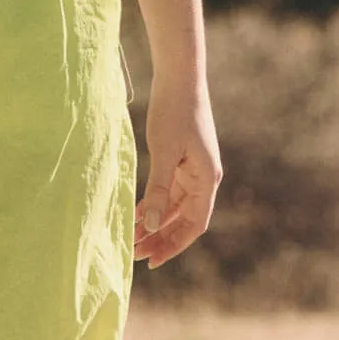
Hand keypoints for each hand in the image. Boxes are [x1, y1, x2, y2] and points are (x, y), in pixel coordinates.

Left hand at [134, 72, 222, 269]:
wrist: (180, 78)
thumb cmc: (174, 111)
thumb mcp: (163, 152)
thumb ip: (159, 190)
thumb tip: (154, 226)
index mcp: (206, 179)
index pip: (194, 225)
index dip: (174, 245)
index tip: (152, 261)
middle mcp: (204, 179)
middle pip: (184, 220)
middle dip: (161, 239)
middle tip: (135, 254)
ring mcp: (193, 170)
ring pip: (175, 208)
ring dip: (156, 224)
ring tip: (131, 238)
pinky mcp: (181, 161)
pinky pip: (168, 192)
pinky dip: (154, 205)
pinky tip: (135, 215)